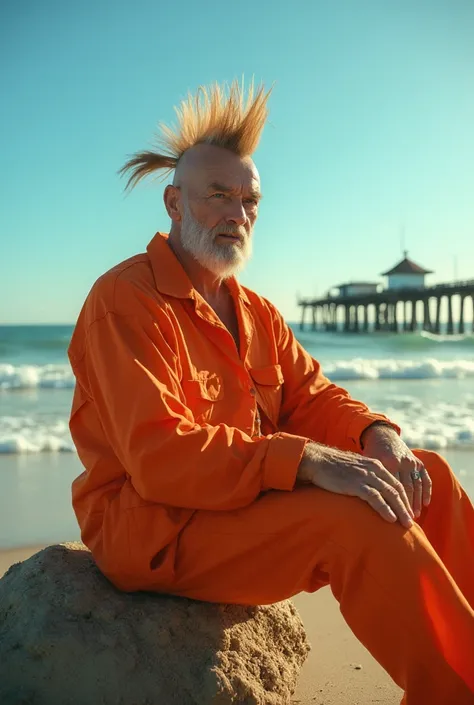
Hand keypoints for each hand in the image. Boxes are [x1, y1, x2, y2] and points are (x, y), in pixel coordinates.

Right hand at [297, 442, 414, 527]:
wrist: (317, 460)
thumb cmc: (333, 467)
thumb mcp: (355, 468)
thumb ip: (366, 476)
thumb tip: (372, 491)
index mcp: (375, 465)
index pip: (396, 483)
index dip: (404, 498)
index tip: (408, 512)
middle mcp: (374, 469)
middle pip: (396, 489)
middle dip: (406, 506)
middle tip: (411, 522)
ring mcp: (366, 476)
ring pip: (390, 494)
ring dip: (400, 510)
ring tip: (406, 524)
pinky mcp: (356, 484)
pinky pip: (375, 498)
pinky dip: (385, 509)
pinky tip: (391, 518)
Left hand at [360, 423, 431, 518]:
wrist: (381, 435)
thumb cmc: (369, 454)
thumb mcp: (365, 464)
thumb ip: (365, 479)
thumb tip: (359, 501)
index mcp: (385, 463)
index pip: (390, 489)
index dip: (391, 505)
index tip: (393, 519)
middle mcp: (400, 462)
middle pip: (404, 489)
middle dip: (405, 507)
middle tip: (406, 522)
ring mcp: (410, 462)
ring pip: (415, 486)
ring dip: (416, 502)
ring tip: (413, 516)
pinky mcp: (417, 461)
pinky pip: (425, 478)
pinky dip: (426, 491)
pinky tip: (426, 503)